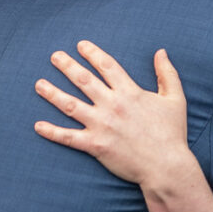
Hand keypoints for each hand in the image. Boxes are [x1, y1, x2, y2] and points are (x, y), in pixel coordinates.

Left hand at [34, 40, 192, 187]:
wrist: (166, 166)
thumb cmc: (172, 133)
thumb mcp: (175, 99)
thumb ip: (167, 74)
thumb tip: (161, 52)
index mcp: (130, 92)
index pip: (106, 66)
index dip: (92, 53)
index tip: (80, 45)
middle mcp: (112, 105)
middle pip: (83, 80)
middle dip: (67, 66)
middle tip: (54, 56)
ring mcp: (102, 125)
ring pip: (70, 105)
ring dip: (52, 93)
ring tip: (38, 84)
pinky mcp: (95, 145)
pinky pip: (69, 137)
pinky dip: (52, 132)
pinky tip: (38, 126)